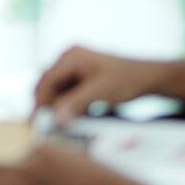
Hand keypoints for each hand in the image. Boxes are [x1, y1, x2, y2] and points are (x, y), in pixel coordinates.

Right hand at [34, 46, 167, 124]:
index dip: (40, 101)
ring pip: (56, 91)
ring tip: (63, 124)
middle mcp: (69, 58)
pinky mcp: (80, 77)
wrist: (147, 78)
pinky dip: (68, 106)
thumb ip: (75, 103)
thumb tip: (56, 119)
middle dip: (47, 105)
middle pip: (48, 85)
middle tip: (47, 127)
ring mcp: (74, 67)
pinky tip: (77, 116)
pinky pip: (66, 93)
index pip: (46, 80)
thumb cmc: (126, 80)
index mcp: (71, 56)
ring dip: (58, 107)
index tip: (38, 122)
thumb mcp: (100, 92)